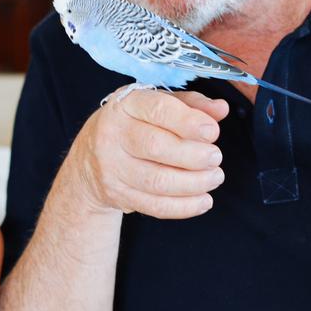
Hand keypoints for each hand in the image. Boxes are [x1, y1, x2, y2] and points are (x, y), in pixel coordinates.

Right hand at [65, 89, 227, 218]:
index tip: (213, 132)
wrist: (89, 159)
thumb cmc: (134, 125)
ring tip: (215, 177)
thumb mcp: (158, 105)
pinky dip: (184, 207)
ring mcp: (112, 167)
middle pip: (157, 147)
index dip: (188, 122)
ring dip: (193, 183)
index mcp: (126, 105)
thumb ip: (192, 104)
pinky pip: (154, 206)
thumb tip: (220, 109)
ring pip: (157, 181)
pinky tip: (203, 200)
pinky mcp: (117, 194)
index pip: (158, 110)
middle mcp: (113, 134)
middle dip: (194, 156)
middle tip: (216, 158)